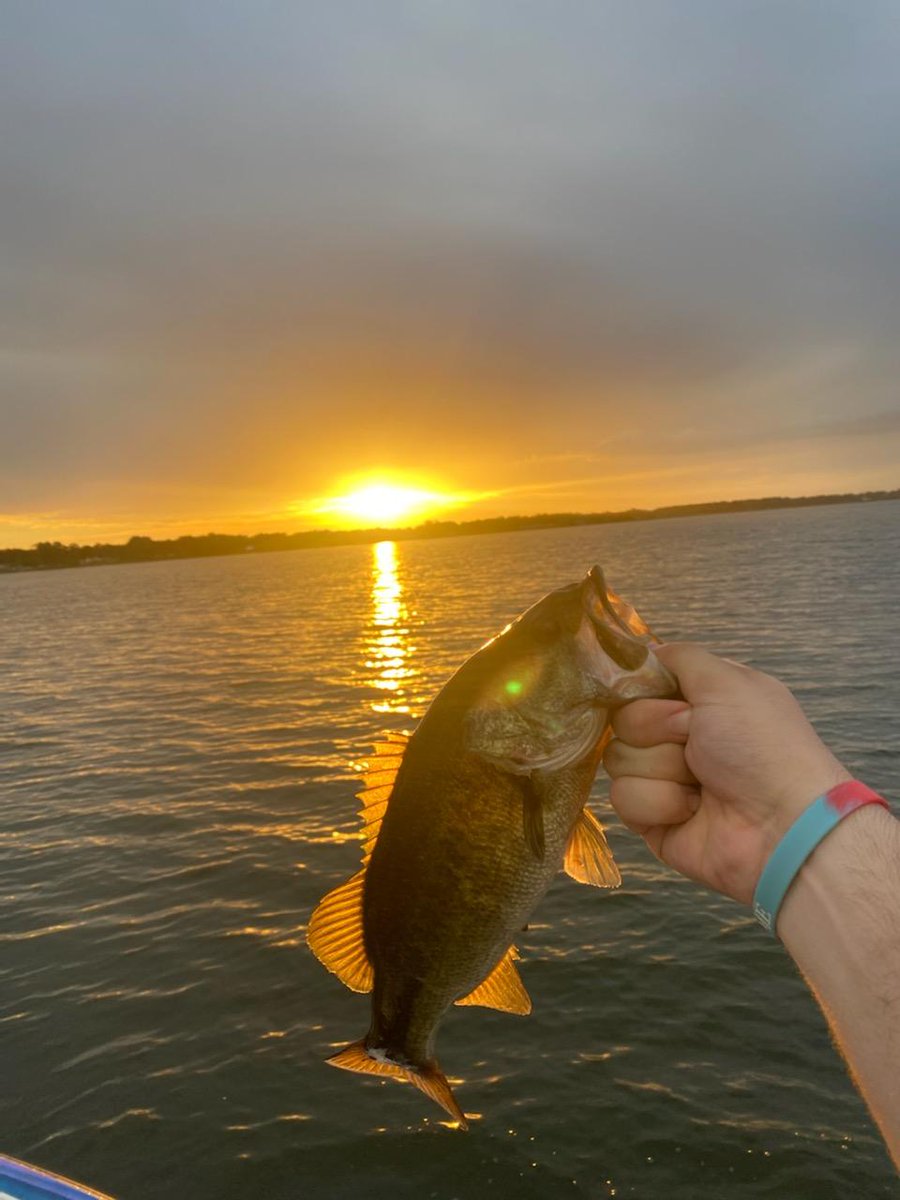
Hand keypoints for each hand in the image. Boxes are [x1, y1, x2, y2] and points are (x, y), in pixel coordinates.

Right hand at [603, 642, 850, 903]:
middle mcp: (679, 736)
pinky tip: (691, 811)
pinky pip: (623, 798)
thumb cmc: (761, 746)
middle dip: (658, 729)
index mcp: (699, 701)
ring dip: (662, 768)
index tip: (667, 696)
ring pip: (618, 758)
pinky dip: (659, 803)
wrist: (780, 826)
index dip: (646, 688)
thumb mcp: (728, 681)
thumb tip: (644, 652)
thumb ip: (680, 657)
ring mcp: (663, 778)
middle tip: (696, 742)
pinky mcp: (651, 818)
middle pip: (623, 719)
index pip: (641, 683)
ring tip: (700, 784)